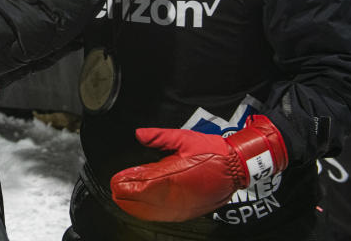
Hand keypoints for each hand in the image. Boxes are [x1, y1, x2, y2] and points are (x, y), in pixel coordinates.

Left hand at [111, 115, 287, 221]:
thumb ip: (159, 137)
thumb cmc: (212, 151)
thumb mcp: (184, 137)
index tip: (115, 180)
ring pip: (153, 210)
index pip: (144, 181)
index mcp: (175, 174)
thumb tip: (140, 134)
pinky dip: (150, 214)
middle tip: (114, 190)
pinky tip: (141, 211)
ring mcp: (183, 205)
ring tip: (121, 200)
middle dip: (127, 195)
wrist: (236, 167)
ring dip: (136, 206)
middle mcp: (177, 193)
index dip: (128, 182)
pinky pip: (164, 215)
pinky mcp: (189, 211)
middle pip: (145, 198)